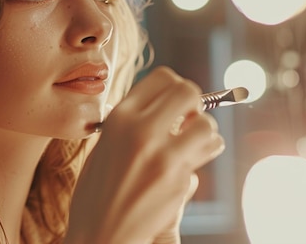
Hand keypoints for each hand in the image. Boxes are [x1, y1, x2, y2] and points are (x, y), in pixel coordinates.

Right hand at [65, 67, 224, 243]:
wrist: (100, 234)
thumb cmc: (98, 192)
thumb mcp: (105, 145)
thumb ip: (132, 122)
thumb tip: (165, 104)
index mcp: (120, 119)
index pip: (162, 78)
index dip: (173, 86)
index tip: (175, 101)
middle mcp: (141, 131)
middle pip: (188, 91)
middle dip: (195, 102)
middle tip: (189, 116)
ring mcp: (163, 157)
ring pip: (206, 124)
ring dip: (205, 130)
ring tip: (194, 140)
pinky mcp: (179, 180)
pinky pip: (206, 154)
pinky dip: (204, 154)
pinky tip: (191, 161)